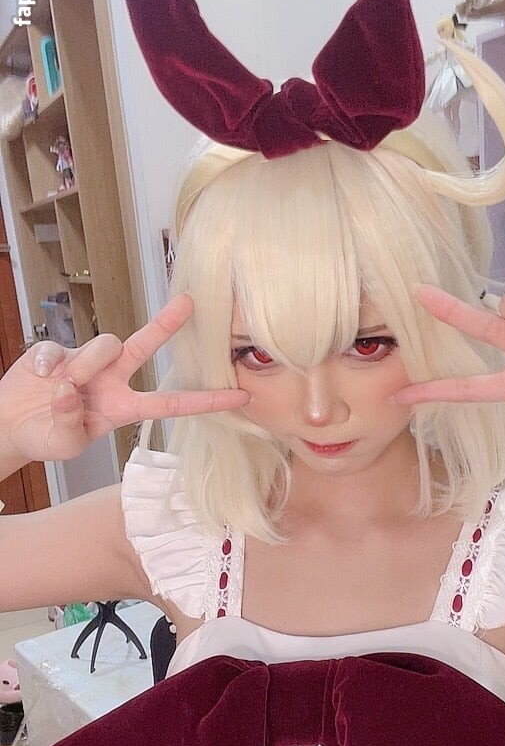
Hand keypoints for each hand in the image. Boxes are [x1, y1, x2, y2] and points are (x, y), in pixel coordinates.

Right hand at [0, 294, 249, 464]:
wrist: (9, 426)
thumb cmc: (45, 438)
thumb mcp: (65, 444)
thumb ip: (71, 423)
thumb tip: (70, 389)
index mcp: (123, 407)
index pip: (172, 404)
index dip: (207, 401)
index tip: (241, 396)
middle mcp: (111, 380)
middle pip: (144, 346)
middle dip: (167, 324)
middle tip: (190, 302)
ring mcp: (85, 361)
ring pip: (102, 346)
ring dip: (85, 366)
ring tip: (62, 387)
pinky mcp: (58, 350)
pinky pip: (59, 349)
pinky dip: (46, 364)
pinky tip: (37, 376)